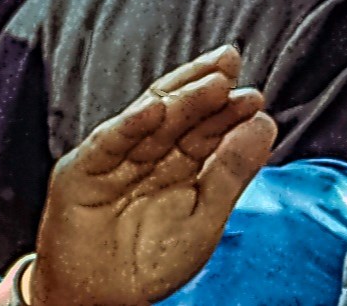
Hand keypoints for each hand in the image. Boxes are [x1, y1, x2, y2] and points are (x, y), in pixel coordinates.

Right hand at [25, 47, 275, 305]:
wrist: (98, 296)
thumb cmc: (149, 263)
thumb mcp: (204, 219)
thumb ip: (231, 173)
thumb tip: (263, 126)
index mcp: (177, 169)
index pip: (205, 131)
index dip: (227, 111)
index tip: (255, 96)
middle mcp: (146, 157)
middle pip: (178, 116)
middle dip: (203, 88)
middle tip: (230, 64)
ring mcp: (114, 159)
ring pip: (148, 122)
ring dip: (178, 100)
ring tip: (210, 82)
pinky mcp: (83, 170)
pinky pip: (109, 143)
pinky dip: (129, 126)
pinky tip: (153, 110)